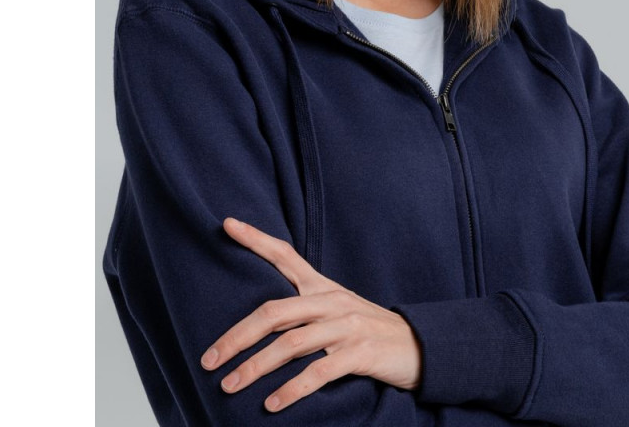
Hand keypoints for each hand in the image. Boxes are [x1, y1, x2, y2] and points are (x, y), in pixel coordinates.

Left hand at [200, 218, 421, 411]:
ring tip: (230, 386)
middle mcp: (332, 301)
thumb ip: (305, 310)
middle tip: (209, 360)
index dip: (256, 240)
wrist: (419, 346)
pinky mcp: (360, 352)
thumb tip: (261, 322)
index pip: (285, 255)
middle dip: (237, 336)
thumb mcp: (338, 310)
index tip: (227, 224)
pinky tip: (272, 404)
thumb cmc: (368, 330)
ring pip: (291, 344)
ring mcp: (347, 326)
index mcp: (323, 287)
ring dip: (256, 367)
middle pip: (275, 311)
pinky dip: (292, 390)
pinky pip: (319, 372)